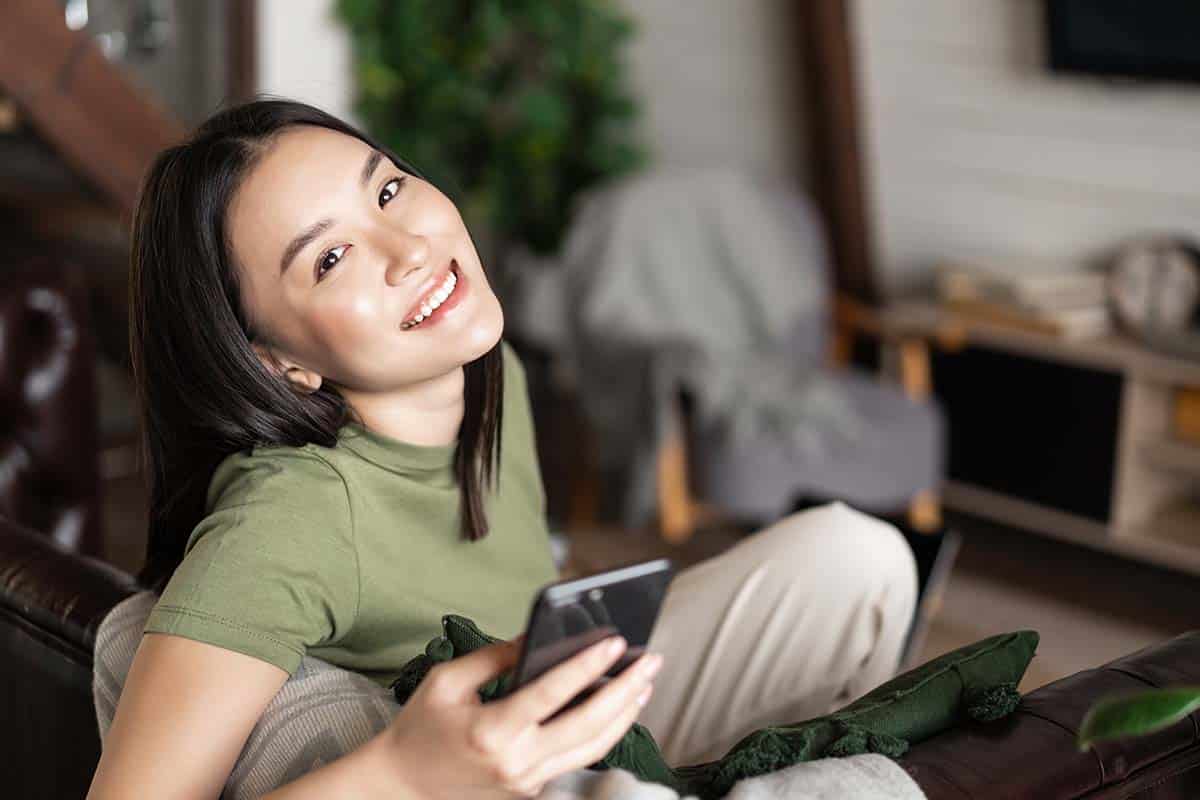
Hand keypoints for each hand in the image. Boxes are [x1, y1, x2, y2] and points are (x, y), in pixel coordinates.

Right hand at [366, 633, 662, 798]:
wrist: (402, 786)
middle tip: (652, 660)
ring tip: (645, 682)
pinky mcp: (532, 789)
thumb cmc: (421, 727)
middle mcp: (516, 761)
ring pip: (591, 747)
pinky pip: (576, 757)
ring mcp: (527, 781)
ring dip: (624, 714)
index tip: (616, 642)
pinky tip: (618, 708)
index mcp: (492, 731)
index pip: (551, 693)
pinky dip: (603, 732)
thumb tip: (536, 635)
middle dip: (625, 690)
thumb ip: (496, 657)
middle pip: (587, 725)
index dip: (587, 666)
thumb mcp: (448, 681)